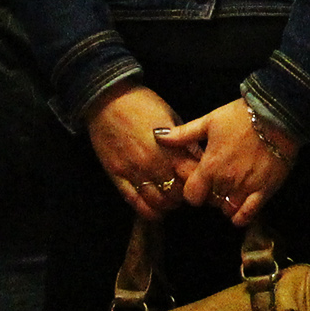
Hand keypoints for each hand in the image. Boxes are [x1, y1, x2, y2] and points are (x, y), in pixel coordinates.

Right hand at [87, 86, 189, 219]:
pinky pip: (135, 203)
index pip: (194, 178)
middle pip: (178, 195)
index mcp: (171, 149)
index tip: (201, 181)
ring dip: (167, 204)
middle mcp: (154, 164)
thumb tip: (201, 158)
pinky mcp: (117, 176)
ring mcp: (134, 172)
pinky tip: (154, 208)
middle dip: (185, 195)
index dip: (201, 182)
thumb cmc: (143, 105)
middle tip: (185, 191)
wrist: (108, 99)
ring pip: (158, 203)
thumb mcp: (172, 118)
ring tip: (169, 198)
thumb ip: (185, 142)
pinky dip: (148, 210)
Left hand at [157, 100, 294, 226]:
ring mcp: (246, 188)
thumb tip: (157, 135)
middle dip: (211, 195)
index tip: (199, 184)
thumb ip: (183, 134)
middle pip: (210, 203)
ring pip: (227, 210)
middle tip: (218, 183)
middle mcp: (225, 181)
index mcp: (210, 166)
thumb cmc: (241, 115)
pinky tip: (242, 206)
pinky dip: (242, 216)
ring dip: (226, 204)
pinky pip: (248, 215)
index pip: (191, 195)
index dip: (193, 192)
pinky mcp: (265, 190)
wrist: (277, 114)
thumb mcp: (209, 120)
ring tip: (231, 190)